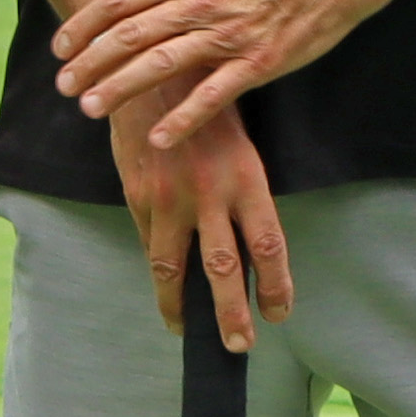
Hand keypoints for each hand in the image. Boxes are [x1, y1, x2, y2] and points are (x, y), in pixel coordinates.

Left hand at [52, 0, 394, 153]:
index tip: (62, 47)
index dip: (85, 24)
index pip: (121, 0)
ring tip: (91, 108)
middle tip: (65, 85)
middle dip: (90, 62)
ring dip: (120, 88)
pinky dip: (182, 119)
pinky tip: (159, 137)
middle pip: (130, 35)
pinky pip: (212, 96)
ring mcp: (229, 35)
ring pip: (161, 65)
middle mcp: (200, 3)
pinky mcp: (257, 62)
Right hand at [119, 107, 290, 352]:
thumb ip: (241, 199)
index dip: (277, 287)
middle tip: (239, 345)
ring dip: (182, 307)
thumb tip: (247, 255)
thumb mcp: (239, 148)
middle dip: (232, 315)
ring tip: (187, 330)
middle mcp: (209, 192)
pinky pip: (150, 244)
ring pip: (176, 268)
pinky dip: (159, 271)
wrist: (151, 71)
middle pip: (225, 268)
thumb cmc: (206, 109)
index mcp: (246, 178)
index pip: (268, 246)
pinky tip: (166, 288)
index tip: (278, 314)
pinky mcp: (137, 197)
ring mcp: (169, 198)